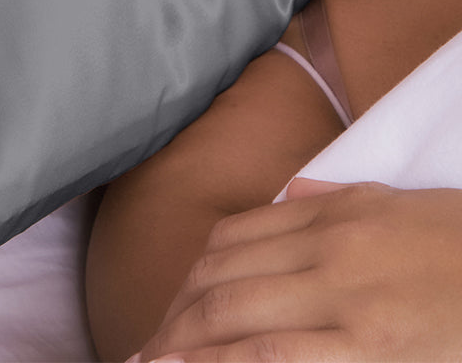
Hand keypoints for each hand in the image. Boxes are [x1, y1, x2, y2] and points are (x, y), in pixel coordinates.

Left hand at [131, 180, 461, 361]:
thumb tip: (292, 193)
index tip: (171, 303)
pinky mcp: (368, 343)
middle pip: (221, 275)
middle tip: (144, 347)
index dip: (191, 273)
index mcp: (328, 213)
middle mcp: (323, 248)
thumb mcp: (396, 203)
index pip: (232, 238)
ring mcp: (342, 295)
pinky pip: (277, 351)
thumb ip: (335, 200)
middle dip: (175, 314)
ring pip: (235, 310)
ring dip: (184, 340)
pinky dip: (228, 361)